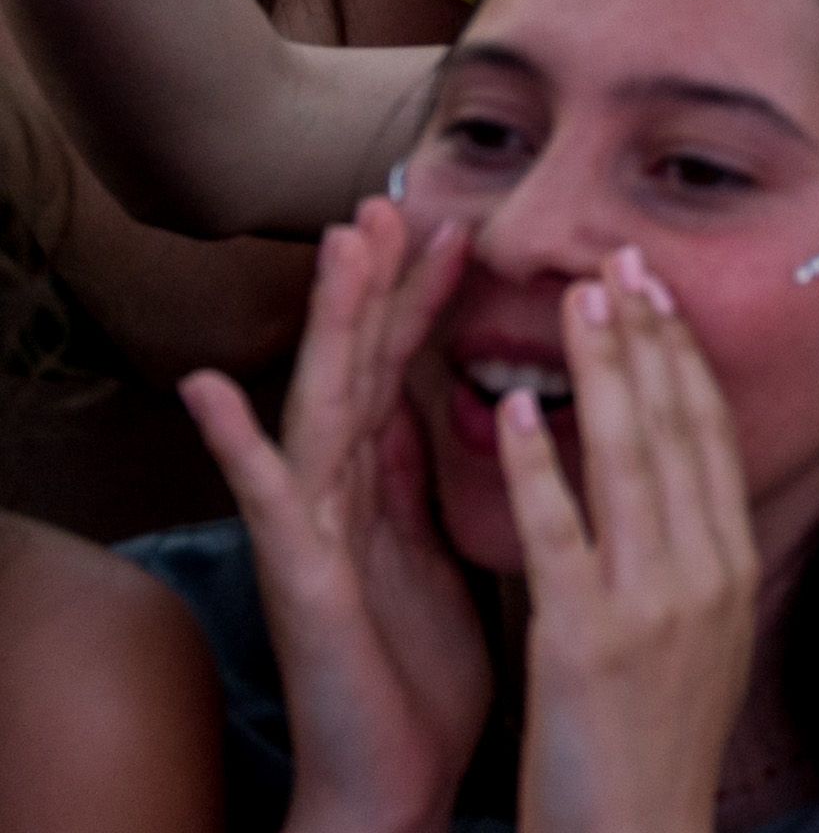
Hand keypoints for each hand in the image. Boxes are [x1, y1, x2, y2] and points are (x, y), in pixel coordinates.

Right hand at [175, 202, 492, 832]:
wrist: (393, 779)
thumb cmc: (414, 675)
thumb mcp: (431, 555)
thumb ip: (413, 483)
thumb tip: (417, 407)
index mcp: (381, 493)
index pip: (403, 375)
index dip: (423, 303)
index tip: (458, 228)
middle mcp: (339, 500)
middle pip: (356, 372)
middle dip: (372, 288)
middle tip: (389, 199)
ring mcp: (312, 534)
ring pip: (319, 409)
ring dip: (323, 328)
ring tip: (333, 250)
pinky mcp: (300, 579)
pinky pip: (268, 501)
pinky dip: (235, 443)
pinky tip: (204, 389)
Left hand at [503, 248, 762, 832]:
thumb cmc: (653, 745)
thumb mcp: (702, 639)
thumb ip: (693, 558)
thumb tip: (683, 484)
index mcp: (731, 566)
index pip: (711, 434)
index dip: (684, 356)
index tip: (658, 291)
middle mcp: (706, 571)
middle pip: (679, 428)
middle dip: (650, 336)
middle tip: (623, 259)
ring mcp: (652, 603)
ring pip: (631, 460)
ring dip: (606, 371)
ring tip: (582, 302)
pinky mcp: (587, 638)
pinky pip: (562, 534)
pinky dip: (542, 465)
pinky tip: (522, 411)